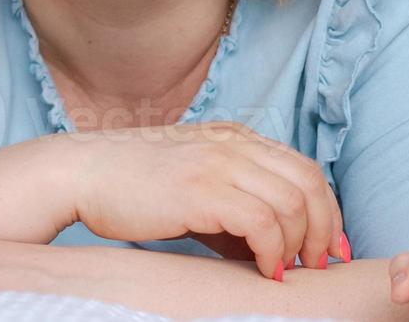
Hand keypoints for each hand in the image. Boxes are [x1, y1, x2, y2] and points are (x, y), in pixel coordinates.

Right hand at [46, 121, 346, 280]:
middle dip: (324, 229)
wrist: (80, 173)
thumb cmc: (132, 188)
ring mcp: (218, 162)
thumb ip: (232, 210)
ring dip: (299, 244)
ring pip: (292, 202)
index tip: (328, 248)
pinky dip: (273, 251)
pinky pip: (261, 222)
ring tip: (287, 270)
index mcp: (236, 138)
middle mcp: (234, 144)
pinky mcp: (201, 189)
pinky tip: (265, 270)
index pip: (305, 169)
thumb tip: (269, 251)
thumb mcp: (193, 188)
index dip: (327, 211)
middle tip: (319, 264)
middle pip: (309, 182)